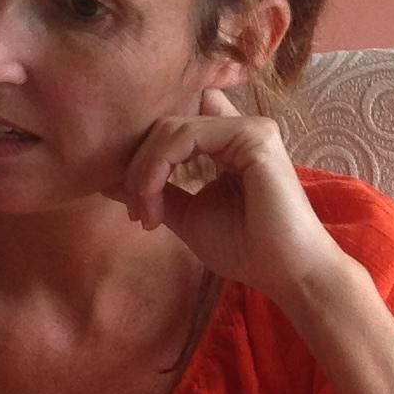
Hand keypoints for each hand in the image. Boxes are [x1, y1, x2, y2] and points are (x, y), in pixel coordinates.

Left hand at [118, 91, 347, 310]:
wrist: (287, 273)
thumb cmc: (246, 248)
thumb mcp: (187, 215)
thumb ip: (154, 191)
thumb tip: (106, 178)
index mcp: (227, 140)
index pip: (175, 119)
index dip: (146, 147)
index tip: (132, 197)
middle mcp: (239, 126)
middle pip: (165, 120)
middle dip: (139, 163)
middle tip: (137, 211)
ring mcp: (250, 127)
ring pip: (170, 126)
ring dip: (145, 170)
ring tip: (146, 212)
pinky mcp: (254, 136)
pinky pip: (185, 136)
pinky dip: (159, 166)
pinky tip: (156, 202)